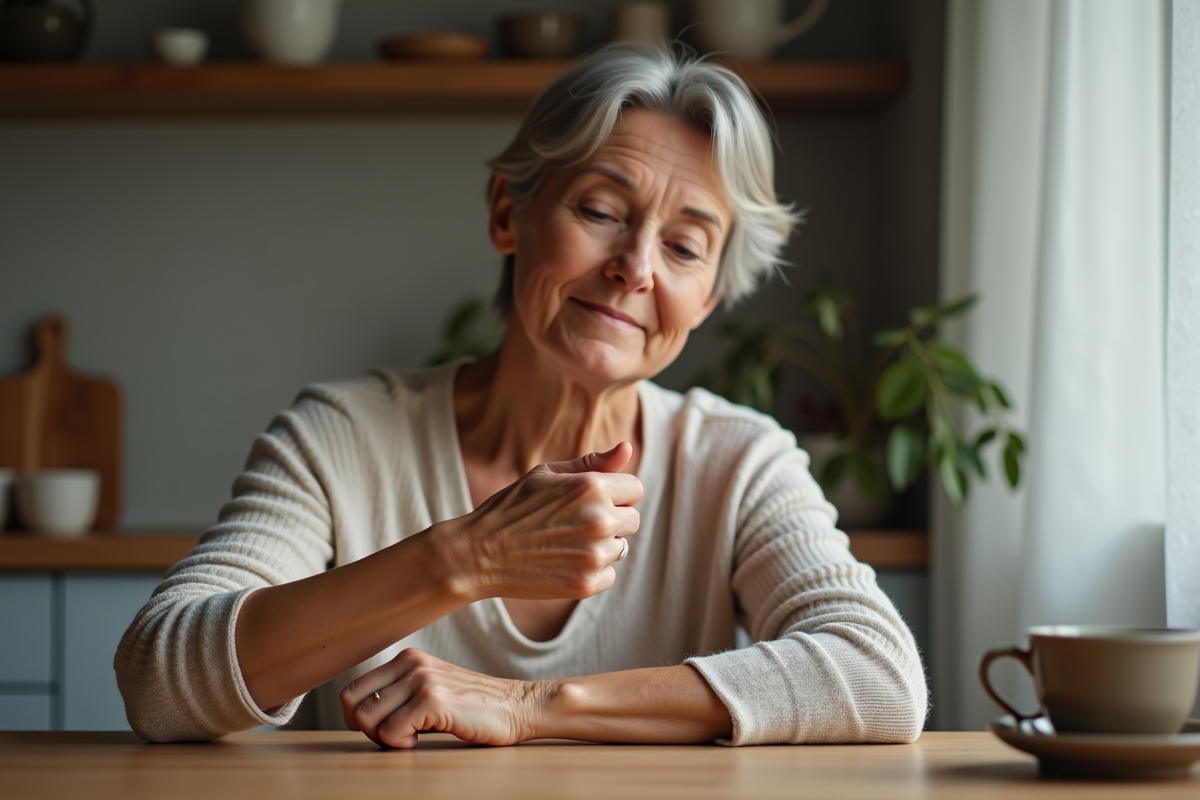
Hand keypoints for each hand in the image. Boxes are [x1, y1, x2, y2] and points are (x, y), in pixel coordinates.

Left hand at [340, 648, 543, 748]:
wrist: (517, 706)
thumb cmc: (474, 706)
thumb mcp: (431, 688)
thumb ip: (399, 693)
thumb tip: (358, 717)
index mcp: (407, 658)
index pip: (352, 689)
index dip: (358, 716)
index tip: (382, 728)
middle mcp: (411, 663)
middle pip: (353, 704)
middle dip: (367, 729)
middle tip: (395, 736)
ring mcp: (421, 679)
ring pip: (368, 719)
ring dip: (384, 738)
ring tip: (412, 736)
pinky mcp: (432, 699)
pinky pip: (390, 732)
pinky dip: (401, 744)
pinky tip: (422, 739)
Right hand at [440, 442, 641, 601]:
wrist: (479, 553)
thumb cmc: (512, 507)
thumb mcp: (547, 474)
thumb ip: (593, 462)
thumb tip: (628, 447)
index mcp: (592, 487)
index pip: (634, 488)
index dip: (614, 493)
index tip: (591, 500)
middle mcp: (599, 520)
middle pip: (632, 520)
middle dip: (611, 519)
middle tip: (575, 522)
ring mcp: (594, 555)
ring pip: (620, 548)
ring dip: (600, 546)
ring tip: (564, 542)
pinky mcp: (586, 584)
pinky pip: (608, 575)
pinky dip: (591, 571)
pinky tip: (562, 561)